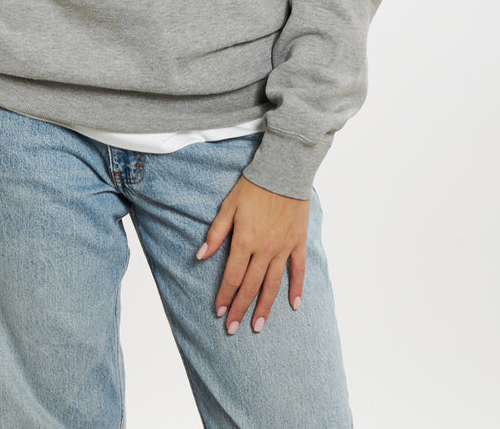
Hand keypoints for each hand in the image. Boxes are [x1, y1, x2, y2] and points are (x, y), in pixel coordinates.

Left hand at [195, 175, 309, 333]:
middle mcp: (265, 249)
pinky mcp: (298, 242)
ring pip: (273, 284)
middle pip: (250, 286)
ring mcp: (283, 248)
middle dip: (240, 308)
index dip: (225, 295)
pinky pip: (298, 270)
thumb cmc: (253, 187)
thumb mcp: (228, 206)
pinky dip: (296, 288)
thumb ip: (216, 233)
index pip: (232, 276)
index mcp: (245, 241)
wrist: (283, 172)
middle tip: (233, 328)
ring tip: (258, 326)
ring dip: (265, 307)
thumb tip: (201, 256)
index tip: (219, 312)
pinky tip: (293, 305)